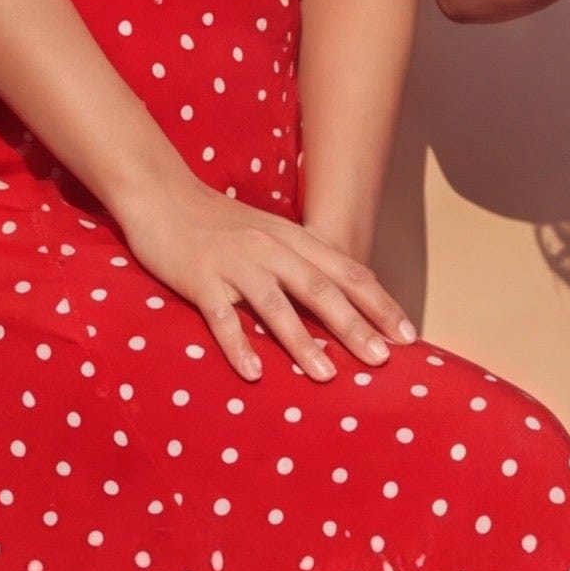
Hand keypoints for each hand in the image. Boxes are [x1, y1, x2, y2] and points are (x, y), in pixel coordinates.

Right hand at [114, 169, 416, 380]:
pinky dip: (239, 346)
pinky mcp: (200, 276)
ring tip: (327, 375)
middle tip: (382, 361)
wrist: (161, 194)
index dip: (379, 304)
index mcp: (293, 240)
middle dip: (355, 326)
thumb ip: (302, 265)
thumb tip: (342, 306)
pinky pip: (222, 316)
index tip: (408, 336)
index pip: (347, 273)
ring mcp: (234, 262)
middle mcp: (270, 248)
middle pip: (321, 289)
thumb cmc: (220, 223)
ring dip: (303, 341)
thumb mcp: (269, 236)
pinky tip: (253, 374)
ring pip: (276, 304)